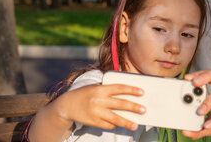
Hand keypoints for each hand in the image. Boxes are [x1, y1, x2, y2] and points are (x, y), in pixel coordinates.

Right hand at [29, 83, 146, 141]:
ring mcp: (96, 112)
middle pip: (120, 104)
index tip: (142, 92)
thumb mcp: (95, 87)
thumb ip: (109, 89)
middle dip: (133, 107)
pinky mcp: (93, 122)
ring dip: (127, 122)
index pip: (119, 88)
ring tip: (136, 125)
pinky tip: (120, 124)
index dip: (131, 89)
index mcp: (100, 88)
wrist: (66, 105)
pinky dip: (114, 124)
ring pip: (115, 118)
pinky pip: (108, 125)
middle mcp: (99, 100)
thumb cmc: (85, 94)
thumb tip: (128, 95)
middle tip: (144, 110)